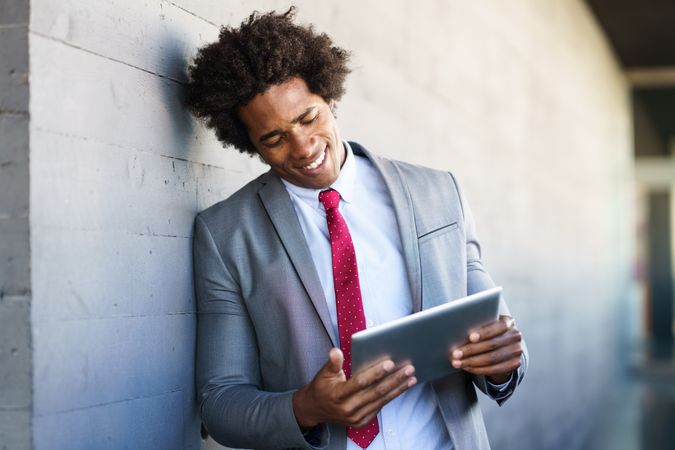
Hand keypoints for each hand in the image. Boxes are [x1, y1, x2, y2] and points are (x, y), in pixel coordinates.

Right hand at [292, 348, 416, 428]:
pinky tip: (402, 387)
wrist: (315, 409)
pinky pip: (379, 406)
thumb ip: (332, 362)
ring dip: (398, 388)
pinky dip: (392, 396)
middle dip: (394, 379)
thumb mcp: (323, 373)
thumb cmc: (322, 387)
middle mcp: (348, 408)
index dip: (375, 373)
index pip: (360, 382)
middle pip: (376, 392)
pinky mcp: (361, 421)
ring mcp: (356, 417)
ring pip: (381, 400)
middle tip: (409, 368)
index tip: (390, 363)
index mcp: (338, 395)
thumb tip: (337, 351)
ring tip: (411, 377)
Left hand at [450, 315, 522, 383]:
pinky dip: (478, 369)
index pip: (498, 327)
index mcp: (508, 322)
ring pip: (492, 358)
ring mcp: (517, 351)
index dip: (484, 333)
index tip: (470, 337)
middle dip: (471, 350)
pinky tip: (467, 367)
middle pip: (492, 344)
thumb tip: (458, 330)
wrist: (505, 346)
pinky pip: (494, 369)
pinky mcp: (515, 364)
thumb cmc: (490, 332)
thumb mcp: (488, 325)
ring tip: (457, 363)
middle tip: (455, 354)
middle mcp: (515, 336)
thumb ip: (479, 325)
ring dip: (471, 362)